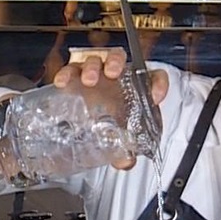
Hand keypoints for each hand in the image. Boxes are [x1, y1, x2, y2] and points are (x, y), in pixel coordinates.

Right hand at [47, 52, 169, 172]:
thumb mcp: (118, 139)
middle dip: (116, 62)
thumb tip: (126, 161)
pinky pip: (69, 70)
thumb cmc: (106, 127)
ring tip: (88, 80)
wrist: (81, 131)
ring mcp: (94, 74)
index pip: (152, 77)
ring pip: (94, 59)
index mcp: (133, 87)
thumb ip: (124, 151)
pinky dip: (66, 74)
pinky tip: (63, 84)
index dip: (157, 83)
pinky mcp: (74, 78)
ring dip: (92, 66)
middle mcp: (115, 77)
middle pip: (118, 58)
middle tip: (112, 73)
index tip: (154, 97)